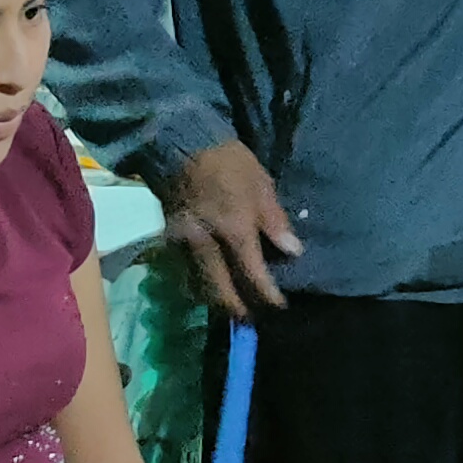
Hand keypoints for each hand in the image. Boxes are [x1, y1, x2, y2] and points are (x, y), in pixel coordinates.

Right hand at [162, 142, 300, 314]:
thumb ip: (275, 221)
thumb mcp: (261, 184)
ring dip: (217, 302)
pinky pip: (185, 273)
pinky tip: (211, 286)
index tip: (280, 307)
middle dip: (238, 309)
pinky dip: (199, 286)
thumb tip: (293, 252)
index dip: (267, 295)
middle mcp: (206, 244)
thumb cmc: (229, 162)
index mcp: (233, 229)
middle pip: (221, 291)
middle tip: (253, 318)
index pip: (252, 275)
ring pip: (199, 287)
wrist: (181, 144)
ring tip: (234, 306)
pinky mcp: (169, 241)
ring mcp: (183, 244)